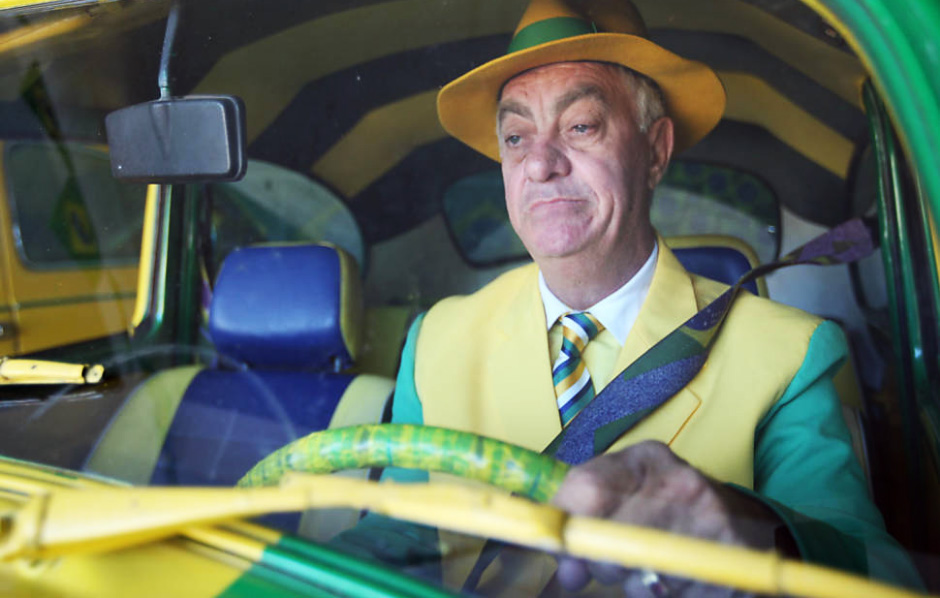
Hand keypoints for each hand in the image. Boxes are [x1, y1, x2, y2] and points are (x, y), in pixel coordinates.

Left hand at [550, 441, 781, 594]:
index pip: (586, 488)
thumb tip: (564, 563)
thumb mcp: (636, 492)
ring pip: (635, 572)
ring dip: (632, 581)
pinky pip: (668, 591)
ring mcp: (707, 520)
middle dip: (597, 560)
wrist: (755, 530)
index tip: (560, 544)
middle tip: (608, 564)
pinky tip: (674, 580)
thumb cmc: (679, 510)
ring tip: (652, 569)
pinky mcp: (727, 560)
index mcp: (647, 458)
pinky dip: (661, 592)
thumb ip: (591, 512)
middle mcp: (678, 482)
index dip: (564, 524)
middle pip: (606, 535)